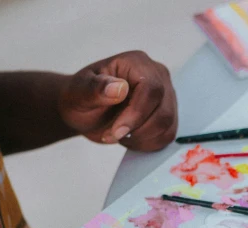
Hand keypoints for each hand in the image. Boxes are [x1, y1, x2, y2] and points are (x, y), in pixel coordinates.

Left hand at [58, 51, 177, 151]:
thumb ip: (95, 88)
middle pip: (163, 111)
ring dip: (141, 138)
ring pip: (167, 125)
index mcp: (137, 63)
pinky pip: (167, 135)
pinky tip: (130, 138)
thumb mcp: (78, 92)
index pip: (151, 89)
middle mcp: (158, 76)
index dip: (136, 114)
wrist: (86, 111)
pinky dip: (148, 143)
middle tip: (111, 134)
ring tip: (118, 134)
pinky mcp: (169, 115)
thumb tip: (120, 88)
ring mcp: (167, 96)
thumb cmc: (81, 97)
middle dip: (137, 129)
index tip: (116, 131)